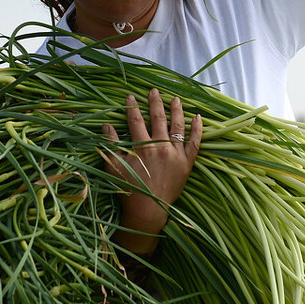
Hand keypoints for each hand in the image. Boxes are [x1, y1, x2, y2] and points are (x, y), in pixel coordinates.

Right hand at [101, 88, 201, 256]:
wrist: (148, 211)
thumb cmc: (129, 191)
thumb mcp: (114, 167)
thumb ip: (110, 145)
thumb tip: (106, 125)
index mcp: (141, 148)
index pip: (135, 121)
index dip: (132, 107)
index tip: (130, 96)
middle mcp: (160, 147)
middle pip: (158, 118)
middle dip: (155, 102)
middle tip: (154, 91)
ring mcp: (175, 154)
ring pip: (178, 126)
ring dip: (176, 110)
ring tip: (176, 99)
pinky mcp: (187, 163)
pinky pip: (195, 143)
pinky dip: (197, 129)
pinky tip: (198, 117)